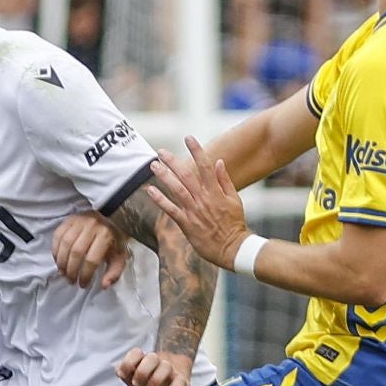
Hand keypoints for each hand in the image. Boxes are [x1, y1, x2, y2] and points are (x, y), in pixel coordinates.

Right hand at [53, 210, 128, 287]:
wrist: (110, 218)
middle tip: (71, 280)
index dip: (85, 275)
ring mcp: (78, 221)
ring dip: (62, 262)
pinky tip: (58, 260)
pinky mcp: (68, 220)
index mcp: (106, 235)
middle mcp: (92, 226)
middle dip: (71, 271)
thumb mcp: (119, 256)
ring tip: (63, 273)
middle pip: (76, 253)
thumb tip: (104, 285)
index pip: (92, 259)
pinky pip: (58, 236)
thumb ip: (114, 272)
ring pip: (65, 245)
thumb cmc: (113, 240)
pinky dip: (55, 250)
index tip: (82, 284)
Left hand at [116, 348, 192, 385]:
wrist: (173, 382)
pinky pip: (180, 382)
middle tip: (136, 383)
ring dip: (156, 379)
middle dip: (142, 371)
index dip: (128, 363)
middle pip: (152, 358)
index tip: (122, 375)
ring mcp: (171, 371)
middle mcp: (158, 363)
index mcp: (144, 360)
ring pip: (166, 367)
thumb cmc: (149, 380)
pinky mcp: (182, 381)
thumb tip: (118, 370)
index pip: (136, 353)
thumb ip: (124, 373)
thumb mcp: (134, 378)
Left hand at [145, 136, 250, 269]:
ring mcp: (193, 211)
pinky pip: (170, 209)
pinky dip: (159, 199)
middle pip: (186, 175)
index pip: (205, 166)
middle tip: (161, 151)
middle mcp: (203, 199)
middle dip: (173, 161)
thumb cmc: (234, 224)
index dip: (196, 150)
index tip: (188, 138)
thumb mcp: (235, 199)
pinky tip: (150, 190)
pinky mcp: (186, 224)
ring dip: (163, 176)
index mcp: (215, 191)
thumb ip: (225, 180)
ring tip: (153, 165)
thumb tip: (219, 162)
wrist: (232, 248)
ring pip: (176, 189)